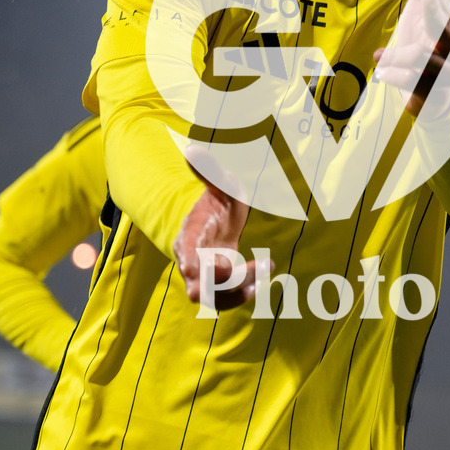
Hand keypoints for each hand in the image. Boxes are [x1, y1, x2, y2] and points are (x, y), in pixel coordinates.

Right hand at [172, 147, 271, 310]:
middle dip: (215, 284)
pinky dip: (241, 296)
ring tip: (264, 271)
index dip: (187, 261)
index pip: (185, 249)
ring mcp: (205, 275)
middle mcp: (193, 259)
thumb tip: (192, 150)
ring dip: (237, 291)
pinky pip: (225, 300)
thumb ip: (210, 172)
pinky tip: (259, 282)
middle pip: (198, 280)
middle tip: (238, 280)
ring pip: (214, 296)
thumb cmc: (221, 200)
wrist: (220, 220)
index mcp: (191, 234)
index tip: (191, 270)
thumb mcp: (221, 185)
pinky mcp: (218, 285)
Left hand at [373, 0, 449, 117]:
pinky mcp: (436, 97)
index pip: (449, 12)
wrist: (434, 98)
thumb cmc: (428, 45)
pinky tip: (383, 73)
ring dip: (401, 55)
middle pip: (448, 34)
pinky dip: (399, 78)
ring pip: (428, 61)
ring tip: (379, 55)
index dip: (439, 1)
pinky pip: (419, 87)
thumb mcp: (426, 12)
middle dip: (435, 15)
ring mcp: (449, 76)